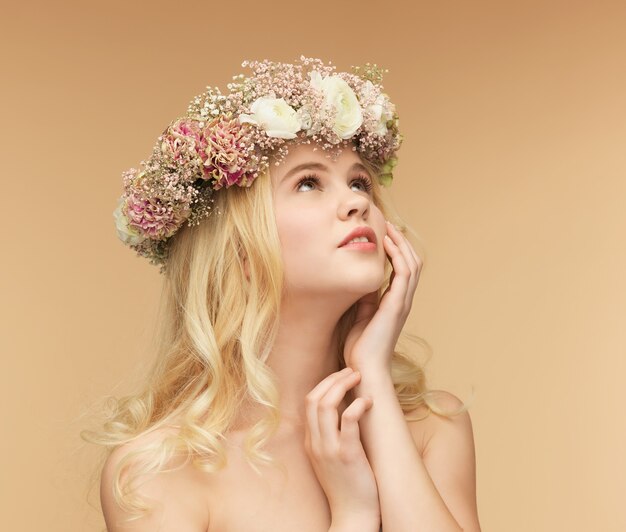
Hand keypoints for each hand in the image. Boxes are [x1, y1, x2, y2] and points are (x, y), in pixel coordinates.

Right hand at [304, 367, 379, 523]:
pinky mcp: (347, 455)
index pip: (309, 402)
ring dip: (343, 385)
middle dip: (332, 379)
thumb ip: (332, 436)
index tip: (342, 376)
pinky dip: (357, 406)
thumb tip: (346, 410)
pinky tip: (368, 401)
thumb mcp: (332, 459)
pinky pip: (348, 421)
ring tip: (359, 378)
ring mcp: (329, 449)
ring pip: (326, 405)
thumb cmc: (350, 486)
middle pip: (314, 399)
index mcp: (311, 442)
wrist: (353, 517)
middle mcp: (315, 443)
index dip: (325, 384)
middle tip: (352, 371)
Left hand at [344, 221, 422, 373]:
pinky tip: (387, 244)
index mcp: (396, 303)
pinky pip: (404, 273)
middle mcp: (403, 300)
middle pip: (413, 263)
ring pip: (412, 264)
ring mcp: (402, 302)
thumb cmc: (360, 348)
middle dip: (402, 242)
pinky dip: (398, 255)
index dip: (397, 251)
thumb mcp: (361, 316)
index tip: (384, 235)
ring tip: (389, 228)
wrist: (364, 368)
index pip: (403, 270)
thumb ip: (366, 300)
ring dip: (401, 244)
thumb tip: (363, 283)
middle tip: (388, 225)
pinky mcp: (397, 305)